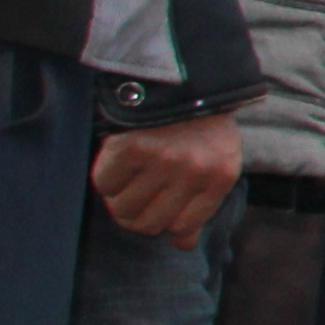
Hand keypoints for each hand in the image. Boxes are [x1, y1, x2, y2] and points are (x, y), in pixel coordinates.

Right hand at [88, 112, 240, 245]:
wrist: (184, 80)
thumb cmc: (201, 128)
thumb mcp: (216, 164)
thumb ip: (201, 206)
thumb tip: (181, 245)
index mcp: (219, 177)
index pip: (180, 226)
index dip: (162, 223)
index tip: (155, 208)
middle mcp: (193, 171)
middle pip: (147, 223)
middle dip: (135, 215)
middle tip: (134, 195)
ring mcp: (162, 158)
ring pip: (123, 207)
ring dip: (118, 197)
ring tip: (128, 177)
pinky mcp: (131, 146)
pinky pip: (105, 183)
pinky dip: (105, 177)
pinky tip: (118, 161)